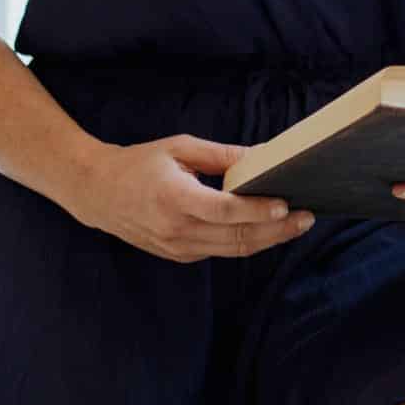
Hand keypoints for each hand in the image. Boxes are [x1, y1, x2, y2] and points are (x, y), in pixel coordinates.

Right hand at [65, 134, 316, 262]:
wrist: (97, 193)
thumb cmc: (139, 164)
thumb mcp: (179, 148)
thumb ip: (222, 155)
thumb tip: (261, 155)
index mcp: (175, 199)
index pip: (225, 211)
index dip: (257, 210)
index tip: (284, 204)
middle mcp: (177, 229)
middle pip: (236, 236)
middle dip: (276, 229)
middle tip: (307, 217)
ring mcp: (177, 247)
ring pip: (232, 249)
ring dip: (268, 239)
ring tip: (296, 225)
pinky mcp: (179, 255)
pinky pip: (219, 250)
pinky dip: (246, 241)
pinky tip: (267, 229)